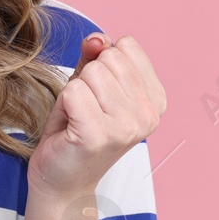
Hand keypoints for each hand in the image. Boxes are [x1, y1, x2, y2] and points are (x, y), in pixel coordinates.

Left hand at [26, 33, 166, 196]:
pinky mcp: (99, 135)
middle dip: (87, 78)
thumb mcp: (89, 84)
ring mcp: (126, 126)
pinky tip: (70, 127)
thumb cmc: (76, 129)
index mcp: (155, 99)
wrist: (62, 181)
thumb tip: (97, 38)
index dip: (102, 64)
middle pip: (108, 58)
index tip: (100, 96)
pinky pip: (73, 91)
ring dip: (74, 92)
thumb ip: (95, 56)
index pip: (126, 47)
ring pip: (90, 73)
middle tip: (84, 109)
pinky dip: (63, 104)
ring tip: (77, 118)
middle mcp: (148, 114)